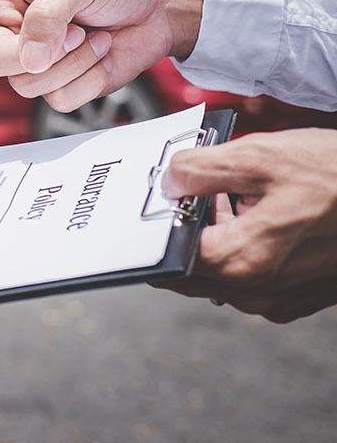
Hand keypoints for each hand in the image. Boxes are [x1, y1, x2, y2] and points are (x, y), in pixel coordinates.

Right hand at [0, 0, 202, 111]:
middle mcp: (11, 32)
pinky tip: (101, 52)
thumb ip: (47, 15)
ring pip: (27, 86)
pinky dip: (87, 78)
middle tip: (69, 32)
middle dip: (31, 53)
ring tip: (92, 35)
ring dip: (69, 63)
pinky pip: (60, 99)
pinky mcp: (62, 85)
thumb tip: (28, 59)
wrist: (160, 3)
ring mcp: (35, 62)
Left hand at [154, 129, 336, 321]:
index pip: (168, 259)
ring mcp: (278, 298)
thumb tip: (167, 183)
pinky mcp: (297, 297)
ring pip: (219, 273)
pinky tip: (257, 213)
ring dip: (214, 237)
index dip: (157, 228)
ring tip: (233, 197)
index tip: (156, 205)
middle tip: (191, 193)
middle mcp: (256, 290)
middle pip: (189, 270)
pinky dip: (243, 247)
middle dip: (183, 232)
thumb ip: (199, 171)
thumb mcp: (259, 156)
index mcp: (240, 260)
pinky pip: (249, 276)